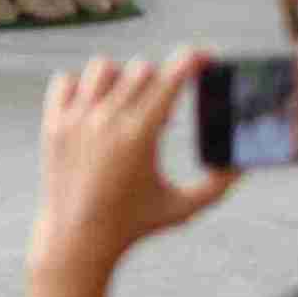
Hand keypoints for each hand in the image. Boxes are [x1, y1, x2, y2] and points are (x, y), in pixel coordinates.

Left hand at [30, 50, 236, 275]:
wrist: (77, 239)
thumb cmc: (135, 223)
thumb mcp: (184, 208)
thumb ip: (219, 184)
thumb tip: (244, 161)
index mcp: (140, 135)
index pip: (170, 78)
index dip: (192, 60)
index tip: (204, 57)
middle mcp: (105, 121)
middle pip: (142, 68)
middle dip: (161, 80)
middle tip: (164, 108)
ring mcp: (75, 120)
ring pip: (103, 67)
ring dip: (122, 77)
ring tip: (129, 103)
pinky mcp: (52, 124)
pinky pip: (65, 81)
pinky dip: (82, 86)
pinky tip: (96, 106)